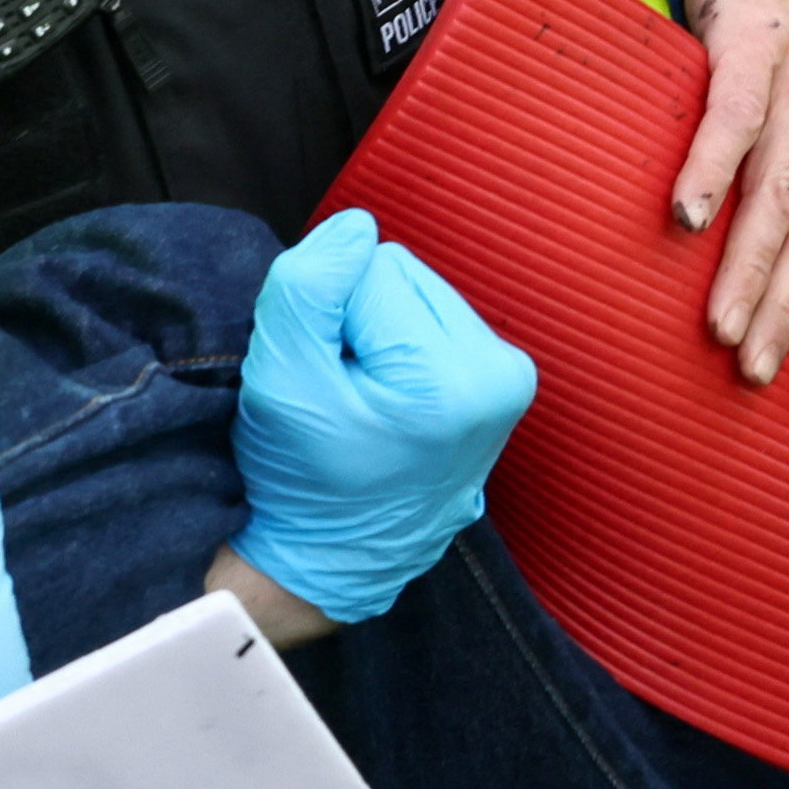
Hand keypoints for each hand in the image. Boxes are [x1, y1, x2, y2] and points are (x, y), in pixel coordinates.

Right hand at [231, 206, 537, 624]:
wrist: (331, 561)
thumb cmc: (302, 480)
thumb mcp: (281, 380)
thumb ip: (307, 288)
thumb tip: (355, 226)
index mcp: (454, 377)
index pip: (370, 268)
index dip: (325, 315)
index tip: (322, 382)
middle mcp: (500, 374)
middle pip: (400, 274)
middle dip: (355, 320)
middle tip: (338, 393)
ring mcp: (507, 382)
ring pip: (416, 294)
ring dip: (376, 335)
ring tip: (361, 403)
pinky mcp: (501, 385)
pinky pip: (433, 324)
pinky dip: (399, 353)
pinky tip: (387, 404)